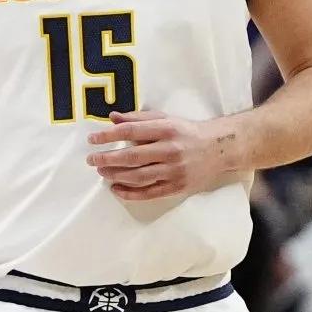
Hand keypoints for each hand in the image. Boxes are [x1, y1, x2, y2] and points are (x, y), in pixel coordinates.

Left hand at [86, 111, 240, 202]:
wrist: (220, 149)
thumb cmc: (187, 132)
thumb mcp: (165, 119)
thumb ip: (138, 118)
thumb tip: (112, 118)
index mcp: (166, 129)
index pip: (131, 131)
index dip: (108, 136)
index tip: (92, 140)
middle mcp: (170, 150)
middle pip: (132, 157)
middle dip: (107, 159)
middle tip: (91, 160)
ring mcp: (174, 170)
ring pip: (138, 176)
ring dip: (116, 176)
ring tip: (102, 172)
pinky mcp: (177, 187)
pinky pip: (149, 193)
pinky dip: (130, 193)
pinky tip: (116, 189)